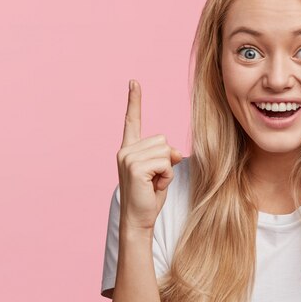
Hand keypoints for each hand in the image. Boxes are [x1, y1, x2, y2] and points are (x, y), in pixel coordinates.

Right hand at [116, 80, 183, 230]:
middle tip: (155, 179)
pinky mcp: (135, 167)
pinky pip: (165, 162)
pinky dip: (166, 176)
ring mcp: (128, 158)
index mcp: (129, 148)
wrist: (139, 220)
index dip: (134, 100)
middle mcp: (125, 150)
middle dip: (167, 160)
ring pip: (165, 151)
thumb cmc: (150, 196)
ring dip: (166, 169)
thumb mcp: (161, 170)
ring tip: (153, 183)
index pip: (132, 120)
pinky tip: (154, 186)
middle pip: (162, 140)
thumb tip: (175, 152)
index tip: (134, 81)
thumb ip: (165, 155)